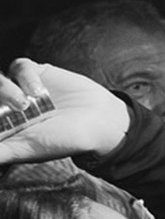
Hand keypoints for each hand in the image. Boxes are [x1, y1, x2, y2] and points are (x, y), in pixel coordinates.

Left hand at [0, 59, 132, 164]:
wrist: (101, 122)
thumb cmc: (65, 141)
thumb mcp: (26, 149)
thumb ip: (1, 151)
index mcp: (3, 126)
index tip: (1, 115)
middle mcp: (7, 107)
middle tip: (17, 109)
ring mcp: (20, 89)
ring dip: (5, 88)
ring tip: (25, 103)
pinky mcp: (36, 73)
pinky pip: (19, 66)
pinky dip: (25, 76)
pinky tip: (40, 90)